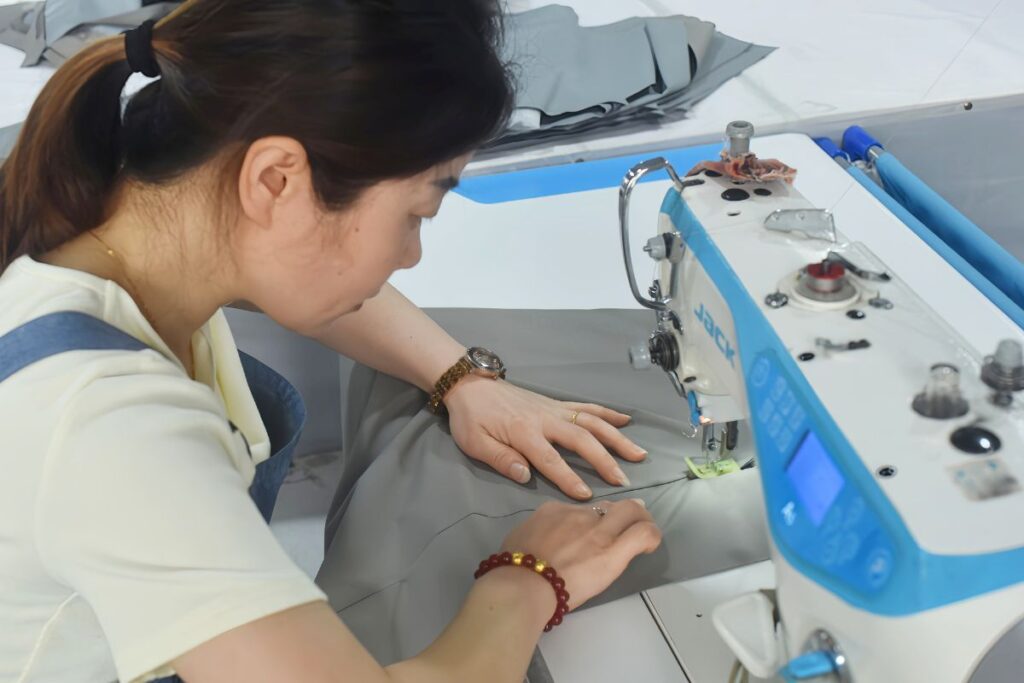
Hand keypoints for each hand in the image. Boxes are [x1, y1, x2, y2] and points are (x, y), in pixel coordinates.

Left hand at [444, 377, 647, 499]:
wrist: (471, 384)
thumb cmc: (471, 418)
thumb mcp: (475, 443)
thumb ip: (501, 459)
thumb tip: (525, 476)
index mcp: (524, 433)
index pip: (550, 460)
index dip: (568, 478)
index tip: (587, 496)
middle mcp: (545, 419)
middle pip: (581, 440)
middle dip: (604, 460)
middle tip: (623, 481)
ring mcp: (554, 409)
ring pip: (592, 422)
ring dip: (616, 438)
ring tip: (638, 454)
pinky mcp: (556, 403)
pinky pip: (587, 406)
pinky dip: (608, 413)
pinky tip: (626, 420)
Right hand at [497, 499, 660, 610]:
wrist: (523, 583)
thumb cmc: (514, 567)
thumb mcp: (521, 535)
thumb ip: (538, 531)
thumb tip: (543, 536)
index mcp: (555, 510)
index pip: (584, 509)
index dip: (595, 518)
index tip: (596, 530)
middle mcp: (580, 515)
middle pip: (612, 504)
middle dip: (626, 510)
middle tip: (631, 522)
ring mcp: (598, 532)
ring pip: (632, 512)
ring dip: (642, 520)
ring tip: (645, 533)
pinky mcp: (613, 552)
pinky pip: (642, 534)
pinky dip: (651, 535)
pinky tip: (650, 545)